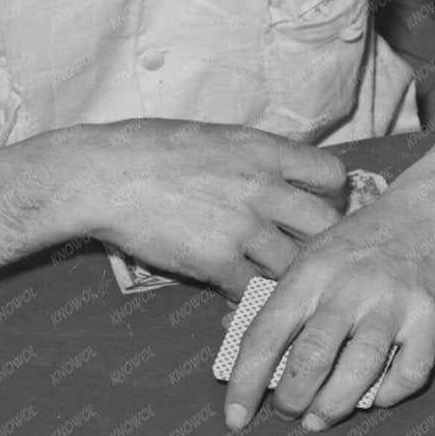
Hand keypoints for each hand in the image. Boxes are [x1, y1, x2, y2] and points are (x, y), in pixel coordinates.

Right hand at [71, 119, 346, 299]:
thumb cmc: (150, 150)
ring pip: (295, 267)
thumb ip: (257, 157)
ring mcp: (242, 226)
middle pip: (326, 227)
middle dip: (322, 245)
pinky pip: (255, 292)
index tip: (317, 208)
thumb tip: (286, 173)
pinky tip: (241, 296)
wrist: (102, 175)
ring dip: (287, 279)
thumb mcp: (216, 137)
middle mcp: (262, 186)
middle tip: (306, 255)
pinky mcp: (218, 261)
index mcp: (263, 150)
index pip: (332, 175)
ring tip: (274, 283)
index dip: (331, 197)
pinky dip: (251, 299)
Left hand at [222, 187, 434, 430]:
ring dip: (334, 405)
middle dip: (292, 398)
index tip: (235, 417)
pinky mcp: (430, 319)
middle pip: (312, 357)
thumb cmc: (359, 244)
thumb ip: (277, 298)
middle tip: (288, 412)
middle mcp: (349, 287)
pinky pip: (410, 372)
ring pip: (360, 369)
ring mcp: (392, 304)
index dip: (246, 382)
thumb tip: (232, 333)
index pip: (265, 335)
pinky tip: (374, 398)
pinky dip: (389, 394)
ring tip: (320, 419)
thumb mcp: (310, 257)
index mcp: (310, 273)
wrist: (426, 215)